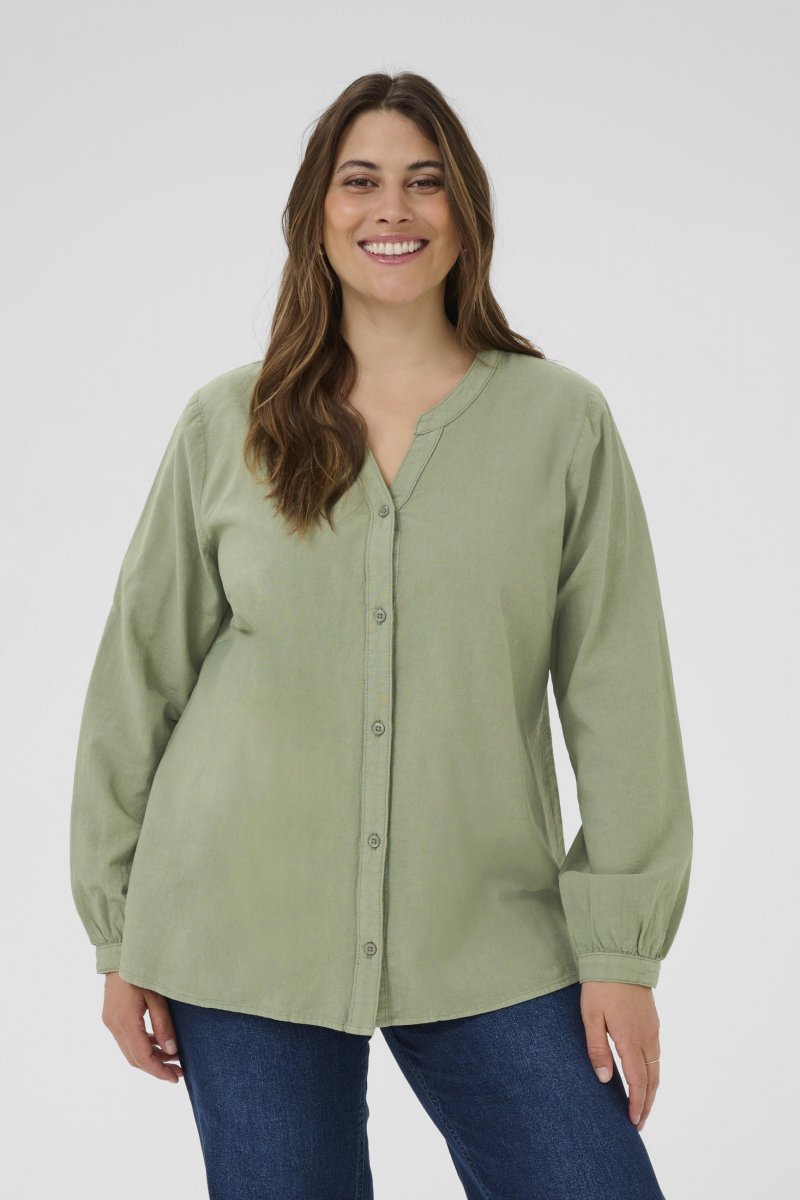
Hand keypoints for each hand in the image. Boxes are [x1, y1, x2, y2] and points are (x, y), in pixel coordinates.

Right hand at [102, 971, 182, 1083]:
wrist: (119, 953)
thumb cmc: (141, 970)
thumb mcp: (157, 996)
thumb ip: (163, 1025)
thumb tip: (171, 1051)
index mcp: (125, 1021)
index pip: (143, 1057)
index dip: (159, 1071)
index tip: (176, 1078)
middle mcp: (114, 1025)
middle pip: (134, 1058)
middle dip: (156, 1068)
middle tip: (178, 1072)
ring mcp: (110, 1022)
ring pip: (129, 1050)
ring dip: (150, 1057)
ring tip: (172, 1057)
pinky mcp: (111, 1017)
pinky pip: (126, 1039)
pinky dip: (142, 1045)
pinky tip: (157, 1043)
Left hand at [580, 981, 659, 1131]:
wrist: (621, 958)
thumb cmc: (601, 987)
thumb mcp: (591, 1017)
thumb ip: (598, 1048)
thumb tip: (605, 1080)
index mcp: (630, 1040)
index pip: (637, 1081)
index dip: (636, 1104)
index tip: (633, 1122)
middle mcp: (647, 1038)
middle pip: (652, 1080)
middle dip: (646, 1104)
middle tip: (639, 1123)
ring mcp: (652, 1030)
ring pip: (656, 1068)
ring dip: (651, 1090)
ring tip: (643, 1105)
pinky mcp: (652, 1022)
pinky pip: (656, 1055)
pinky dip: (653, 1073)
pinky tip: (645, 1076)